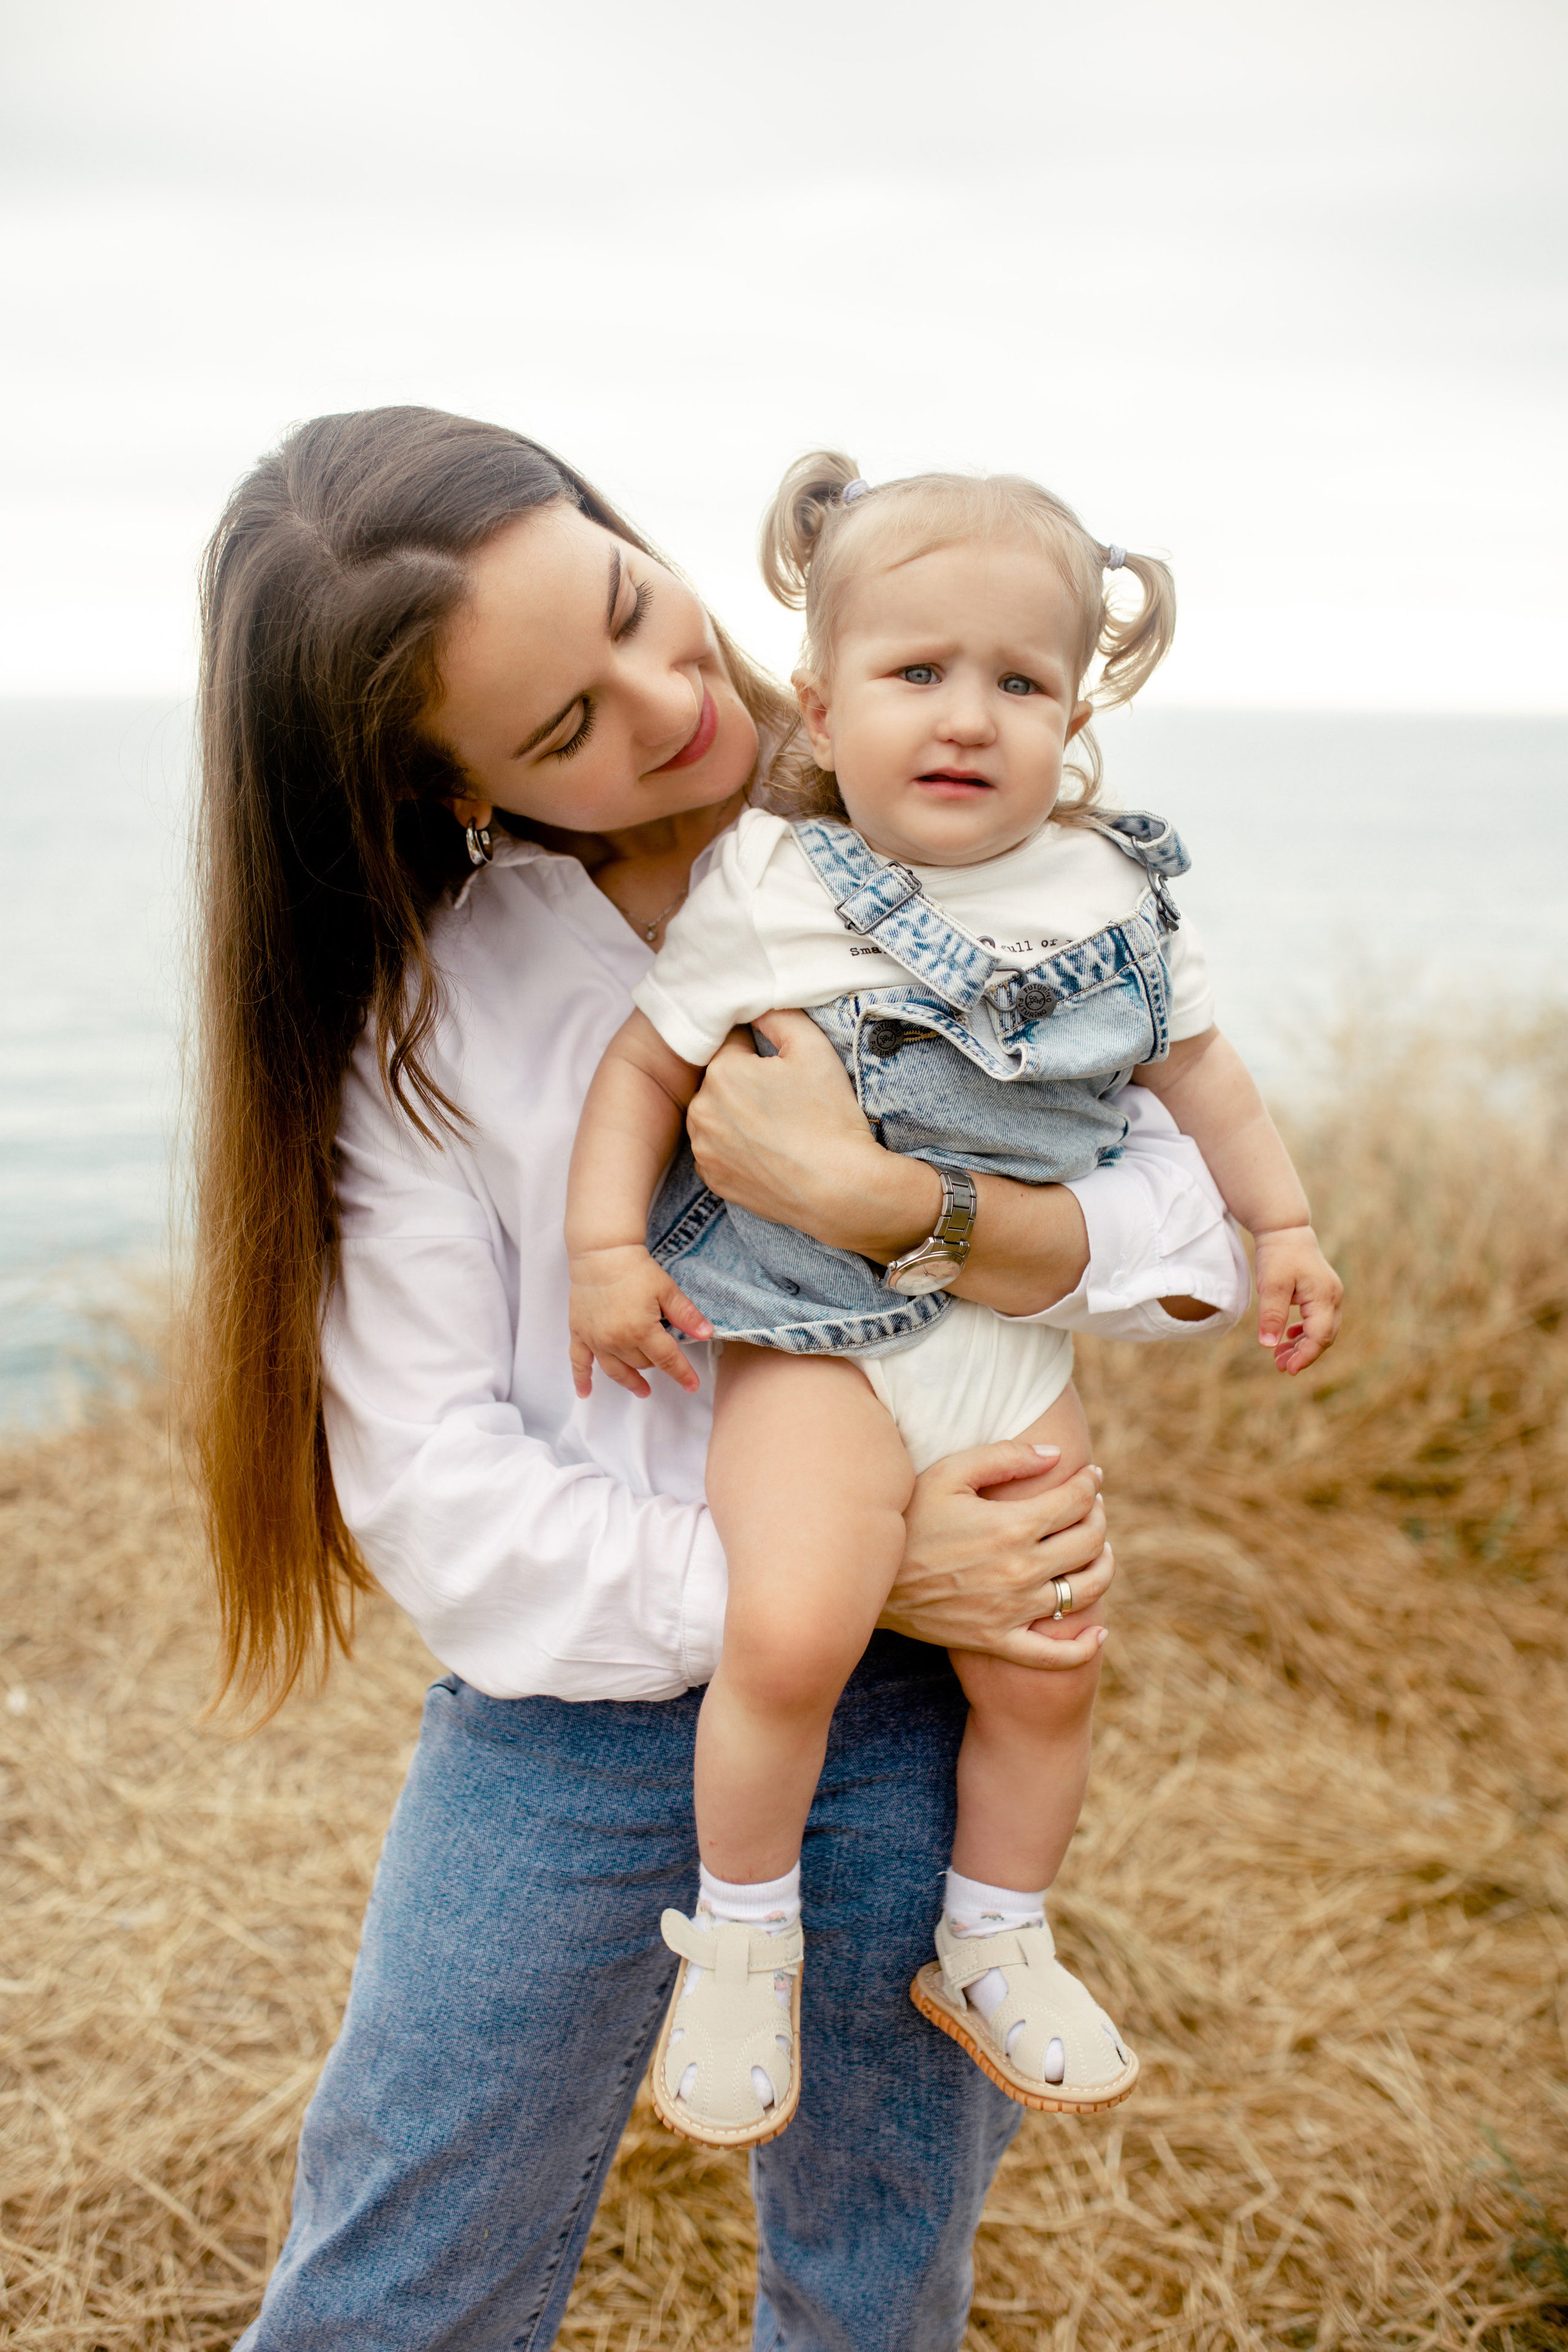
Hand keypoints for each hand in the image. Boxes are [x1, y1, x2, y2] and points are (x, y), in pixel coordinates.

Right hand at [568, 1245, 711, 1399]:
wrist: (601, 1253)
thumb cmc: (635, 1269)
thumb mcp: (667, 1289)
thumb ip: (686, 1315)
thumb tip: (707, 1334)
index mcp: (641, 1331)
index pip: (667, 1360)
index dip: (682, 1374)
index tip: (692, 1385)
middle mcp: (616, 1341)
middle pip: (641, 1364)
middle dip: (655, 1364)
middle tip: (663, 1359)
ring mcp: (595, 1339)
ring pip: (615, 1370)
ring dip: (629, 1382)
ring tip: (642, 1390)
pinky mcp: (579, 1333)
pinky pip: (579, 1362)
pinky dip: (581, 1379)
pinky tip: (584, 1392)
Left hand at [686, 1011, 935, 1256]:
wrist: (838, 1189)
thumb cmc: (829, 1116)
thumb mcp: (813, 1048)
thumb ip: (779, 1015)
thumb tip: (757, 1005)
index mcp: (721, 1071)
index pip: (732, 1042)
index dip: (761, 1051)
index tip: (783, 1069)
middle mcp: (700, 1110)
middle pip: (720, 1080)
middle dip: (745, 1082)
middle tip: (786, 1100)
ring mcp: (704, 1149)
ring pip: (716, 1115)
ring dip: (736, 1115)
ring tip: (777, 1128)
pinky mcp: (713, 1179)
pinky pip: (717, 1150)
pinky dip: (736, 1148)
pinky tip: (768, 1152)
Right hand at [883, 1441, 1113, 1668]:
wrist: (868, 1579)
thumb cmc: (908, 1517)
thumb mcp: (949, 1474)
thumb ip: (1004, 1458)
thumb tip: (1056, 1455)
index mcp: (1012, 1525)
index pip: (1076, 1501)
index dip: (1091, 1484)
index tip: (1092, 1476)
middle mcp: (1021, 1570)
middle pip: (1089, 1542)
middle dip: (1098, 1517)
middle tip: (1092, 1507)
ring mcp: (1013, 1611)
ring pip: (1085, 1592)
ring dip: (1103, 1567)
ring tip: (1097, 1551)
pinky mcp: (999, 1641)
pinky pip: (1055, 1656)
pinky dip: (1085, 1647)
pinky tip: (1097, 1631)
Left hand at [1253, 1223, 1343, 1374]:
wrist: (1285, 1231)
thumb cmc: (1279, 1256)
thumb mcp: (1271, 1285)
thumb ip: (1272, 1315)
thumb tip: (1268, 1345)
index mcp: (1324, 1296)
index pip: (1320, 1336)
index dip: (1305, 1355)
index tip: (1287, 1369)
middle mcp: (1333, 1297)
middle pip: (1324, 1336)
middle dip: (1303, 1354)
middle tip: (1280, 1366)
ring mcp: (1330, 1295)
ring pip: (1321, 1330)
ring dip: (1302, 1345)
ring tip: (1279, 1357)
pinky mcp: (1322, 1294)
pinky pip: (1317, 1320)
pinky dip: (1303, 1332)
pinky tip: (1287, 1338)